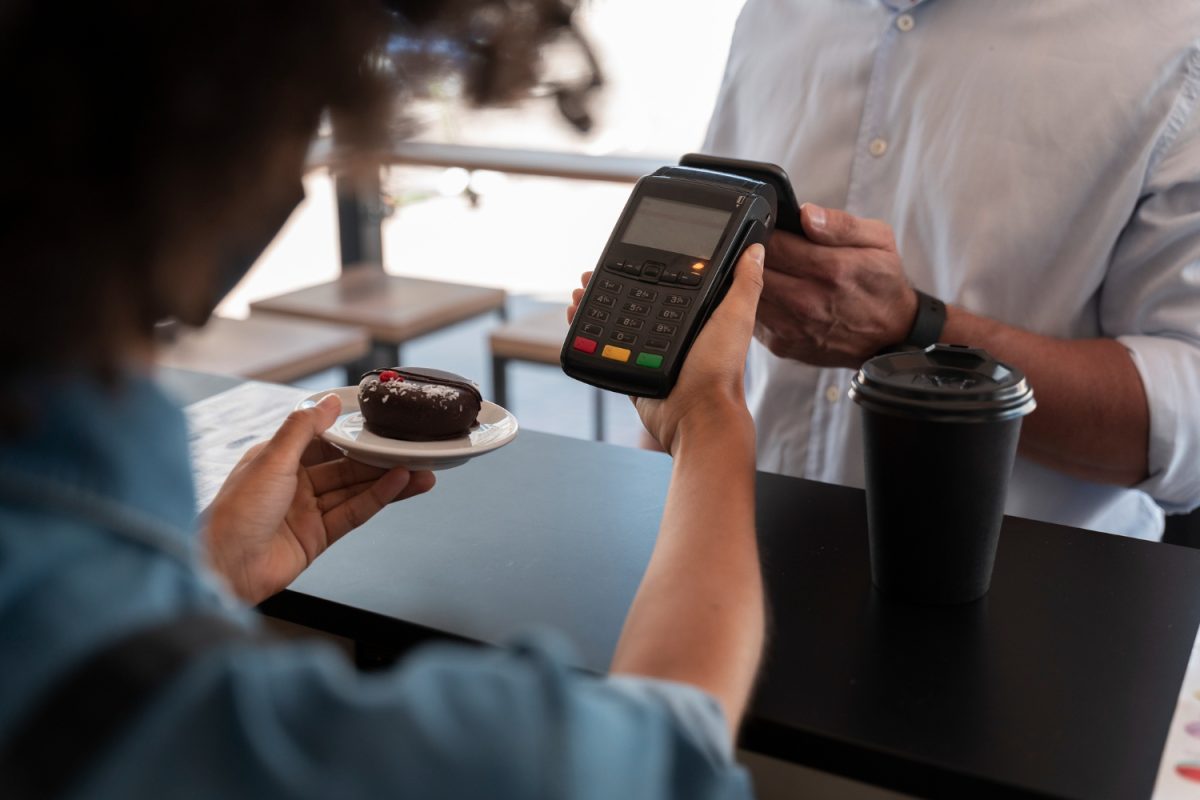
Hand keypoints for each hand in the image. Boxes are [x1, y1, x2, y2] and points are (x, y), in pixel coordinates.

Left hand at [203, 394, 435, 603]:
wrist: (224, 567)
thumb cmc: (234, 513)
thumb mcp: (271, 460)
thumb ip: (304, 429)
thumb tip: (329, 402)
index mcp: (277, 460)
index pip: (323, 439)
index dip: (353, 432)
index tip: (381, 423)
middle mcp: (294, 484)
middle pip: (346, 466)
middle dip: (379, 458)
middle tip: (410, 448)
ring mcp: (308, 511)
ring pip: (355, 489)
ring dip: (388, 479)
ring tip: (420, 469)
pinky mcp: (318, 537)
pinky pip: (354, 512)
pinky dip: (378, 498)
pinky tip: (400, 485)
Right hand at [568, 245, 764, 453]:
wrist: (696, 417)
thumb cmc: (719, 371)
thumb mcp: (736, 318)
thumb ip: (745, 284)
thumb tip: (755, 251)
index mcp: (698, 316)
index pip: (666, 282)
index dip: (644, 267)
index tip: (622, 254)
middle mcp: (674, 332)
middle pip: (636, 299)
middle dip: (610, 284)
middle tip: (590, 275)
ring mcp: (651, 352)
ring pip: (617, 321)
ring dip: (595, 305)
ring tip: (578, 294)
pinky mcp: (633, 370)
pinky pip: (607, 348)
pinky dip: (590, 333)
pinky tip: (576, 320)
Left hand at [756, 203, 917, 366]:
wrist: (892, 334)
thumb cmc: (884, 283)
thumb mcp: (879, 240)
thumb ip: (840, 224)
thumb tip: (805, 214)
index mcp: (830, 269)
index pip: (774, 244)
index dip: (767, 231)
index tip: (770, 228)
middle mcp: (808, 301)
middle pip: (754, 270)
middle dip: (755, 256)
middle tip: (765, 250)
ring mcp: (793, 327)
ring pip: (747, 295)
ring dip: (750, 281)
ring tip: (771, 271)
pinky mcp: (783, 344)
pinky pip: (753, 318)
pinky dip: (754, 305)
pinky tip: (774, 296)